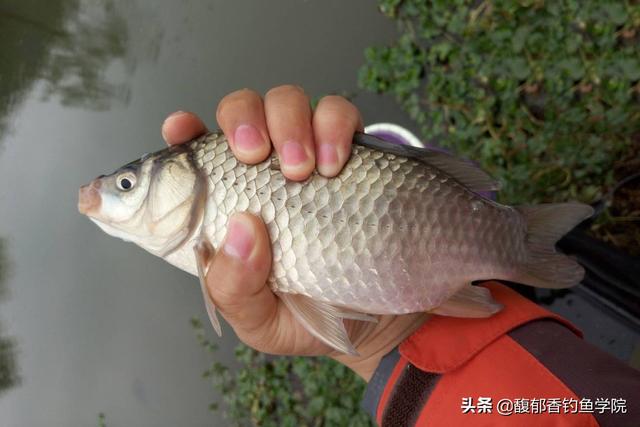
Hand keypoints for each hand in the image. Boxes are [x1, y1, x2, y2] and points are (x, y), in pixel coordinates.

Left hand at [161, 85, 426, 379]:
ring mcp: (306, 154)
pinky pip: (339, 113)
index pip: (193, 154)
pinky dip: (334, 126)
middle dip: (243, 119)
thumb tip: (241, 229)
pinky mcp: (349, 151)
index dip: (182, 132)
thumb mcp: (259, 320)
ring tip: (302, 169)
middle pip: (241, 110)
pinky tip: (335, 164)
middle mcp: (262, 171)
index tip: (181, 129)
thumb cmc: (306, 315)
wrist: (377, 321)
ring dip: (289, 123)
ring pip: (287, 100)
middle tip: (254, 155)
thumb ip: (234, 287)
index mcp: (227, 204)